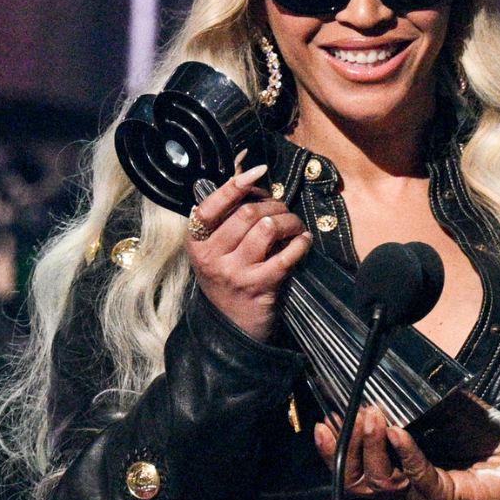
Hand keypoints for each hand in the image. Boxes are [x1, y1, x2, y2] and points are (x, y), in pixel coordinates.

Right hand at [187, 156, 311, 342]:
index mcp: (196, 242)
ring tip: (294, 225)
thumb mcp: (215, 251)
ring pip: (267, 228)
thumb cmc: (228, 279)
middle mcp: (210, 256)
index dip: (235, 185)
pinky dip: (300, 243)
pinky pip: (286, 254)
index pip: (210, 206)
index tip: (259, 171)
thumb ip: (226, 221)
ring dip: (289, 221)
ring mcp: (234, 272)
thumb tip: (253, 183)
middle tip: (284, 210)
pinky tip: (303, 241)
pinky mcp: (259, 286)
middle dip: (273, 205)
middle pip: (246, 213)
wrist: (232, 328)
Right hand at [312, 405, 499, 499]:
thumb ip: (420, 397)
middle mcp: (407, 484)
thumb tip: (390, 375)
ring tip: (373, 416)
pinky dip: (406, 454)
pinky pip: (417, 479)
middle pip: (357, 480)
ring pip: (380, 483)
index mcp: (402, 465)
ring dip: (372, 447)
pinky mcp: (446, 498)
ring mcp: (424, 495)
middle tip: (350, 414)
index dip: (337, 443)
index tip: (329, 415)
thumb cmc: (492, 440)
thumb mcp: (449, 408)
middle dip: (347, 446)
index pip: (356, 463)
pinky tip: (400, 432)